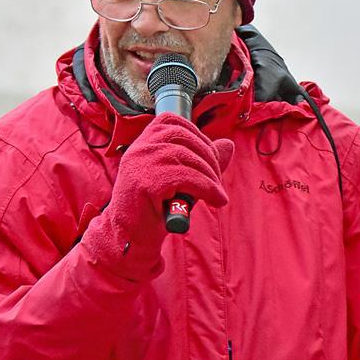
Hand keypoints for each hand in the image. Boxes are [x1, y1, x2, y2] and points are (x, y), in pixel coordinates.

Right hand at [81, 113, 232, 276]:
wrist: (131, 238)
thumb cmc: (155, 209)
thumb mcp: (182, 180)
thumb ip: (203, 162)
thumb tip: (229, 144)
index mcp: (142, 143)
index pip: (172, 121)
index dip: (197, 135)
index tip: (210, 157)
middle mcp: (139, 148)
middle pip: (184, 137)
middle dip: (209, 157)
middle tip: (218, 182)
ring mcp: (140, 164)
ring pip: (188, 158)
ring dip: (211, 177)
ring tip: (217, 195)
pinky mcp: (146, 182)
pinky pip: (188, 177)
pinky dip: (208, 188)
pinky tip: (215, 200)